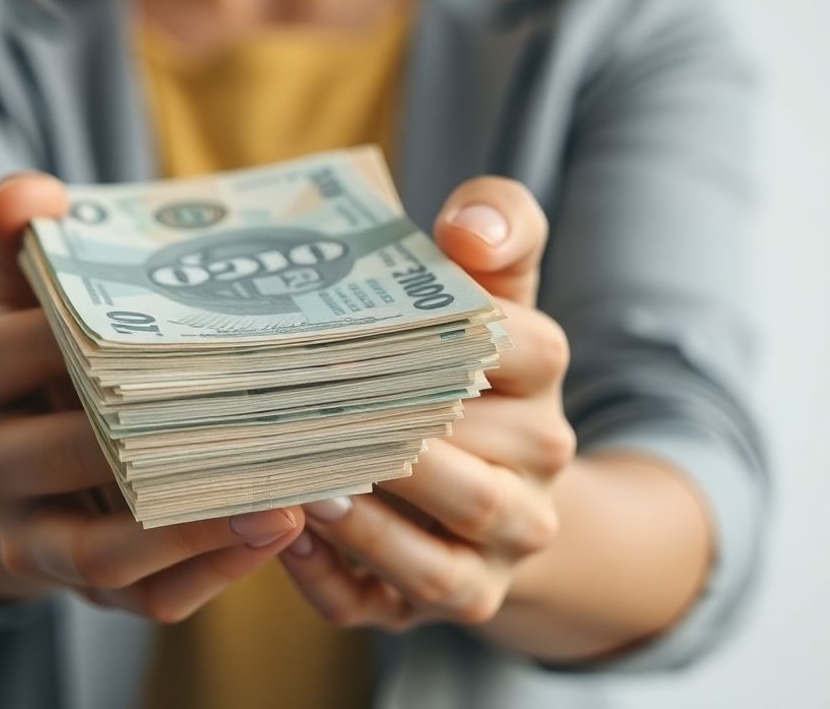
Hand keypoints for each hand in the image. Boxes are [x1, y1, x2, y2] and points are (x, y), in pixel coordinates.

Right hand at [0, 173, 304, 621]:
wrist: (19, 458)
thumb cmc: (47, 355)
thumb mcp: (24, 287)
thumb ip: (23, 231)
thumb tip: (34, 196)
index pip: (23, 349)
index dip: (102, 337)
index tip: (196, 325)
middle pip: (71, 456)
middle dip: (166, 440)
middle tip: (266, 414)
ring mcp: (27, 537)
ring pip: (103, 551)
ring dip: (197, 529)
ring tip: (282, 501)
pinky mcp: (78, 590)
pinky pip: (144, 600)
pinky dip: (208, 574)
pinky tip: (272, 533)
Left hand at [279, 177, 574, 629]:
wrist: (507, 475)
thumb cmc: (469, 363)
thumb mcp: (494, 285)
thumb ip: (496, 225)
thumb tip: (467, 226)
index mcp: (543, 379)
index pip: (525, 351)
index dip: (458, 338)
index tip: (375, 326)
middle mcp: (536, 468)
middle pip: (470, 470)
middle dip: (384, 447)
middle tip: (298, 418)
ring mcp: (500, 545)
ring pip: (438, 553)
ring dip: (365, 526)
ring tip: (297, 486)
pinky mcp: (459, 595)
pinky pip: (395, 603)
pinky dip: (338, 579)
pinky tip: (287, 540)